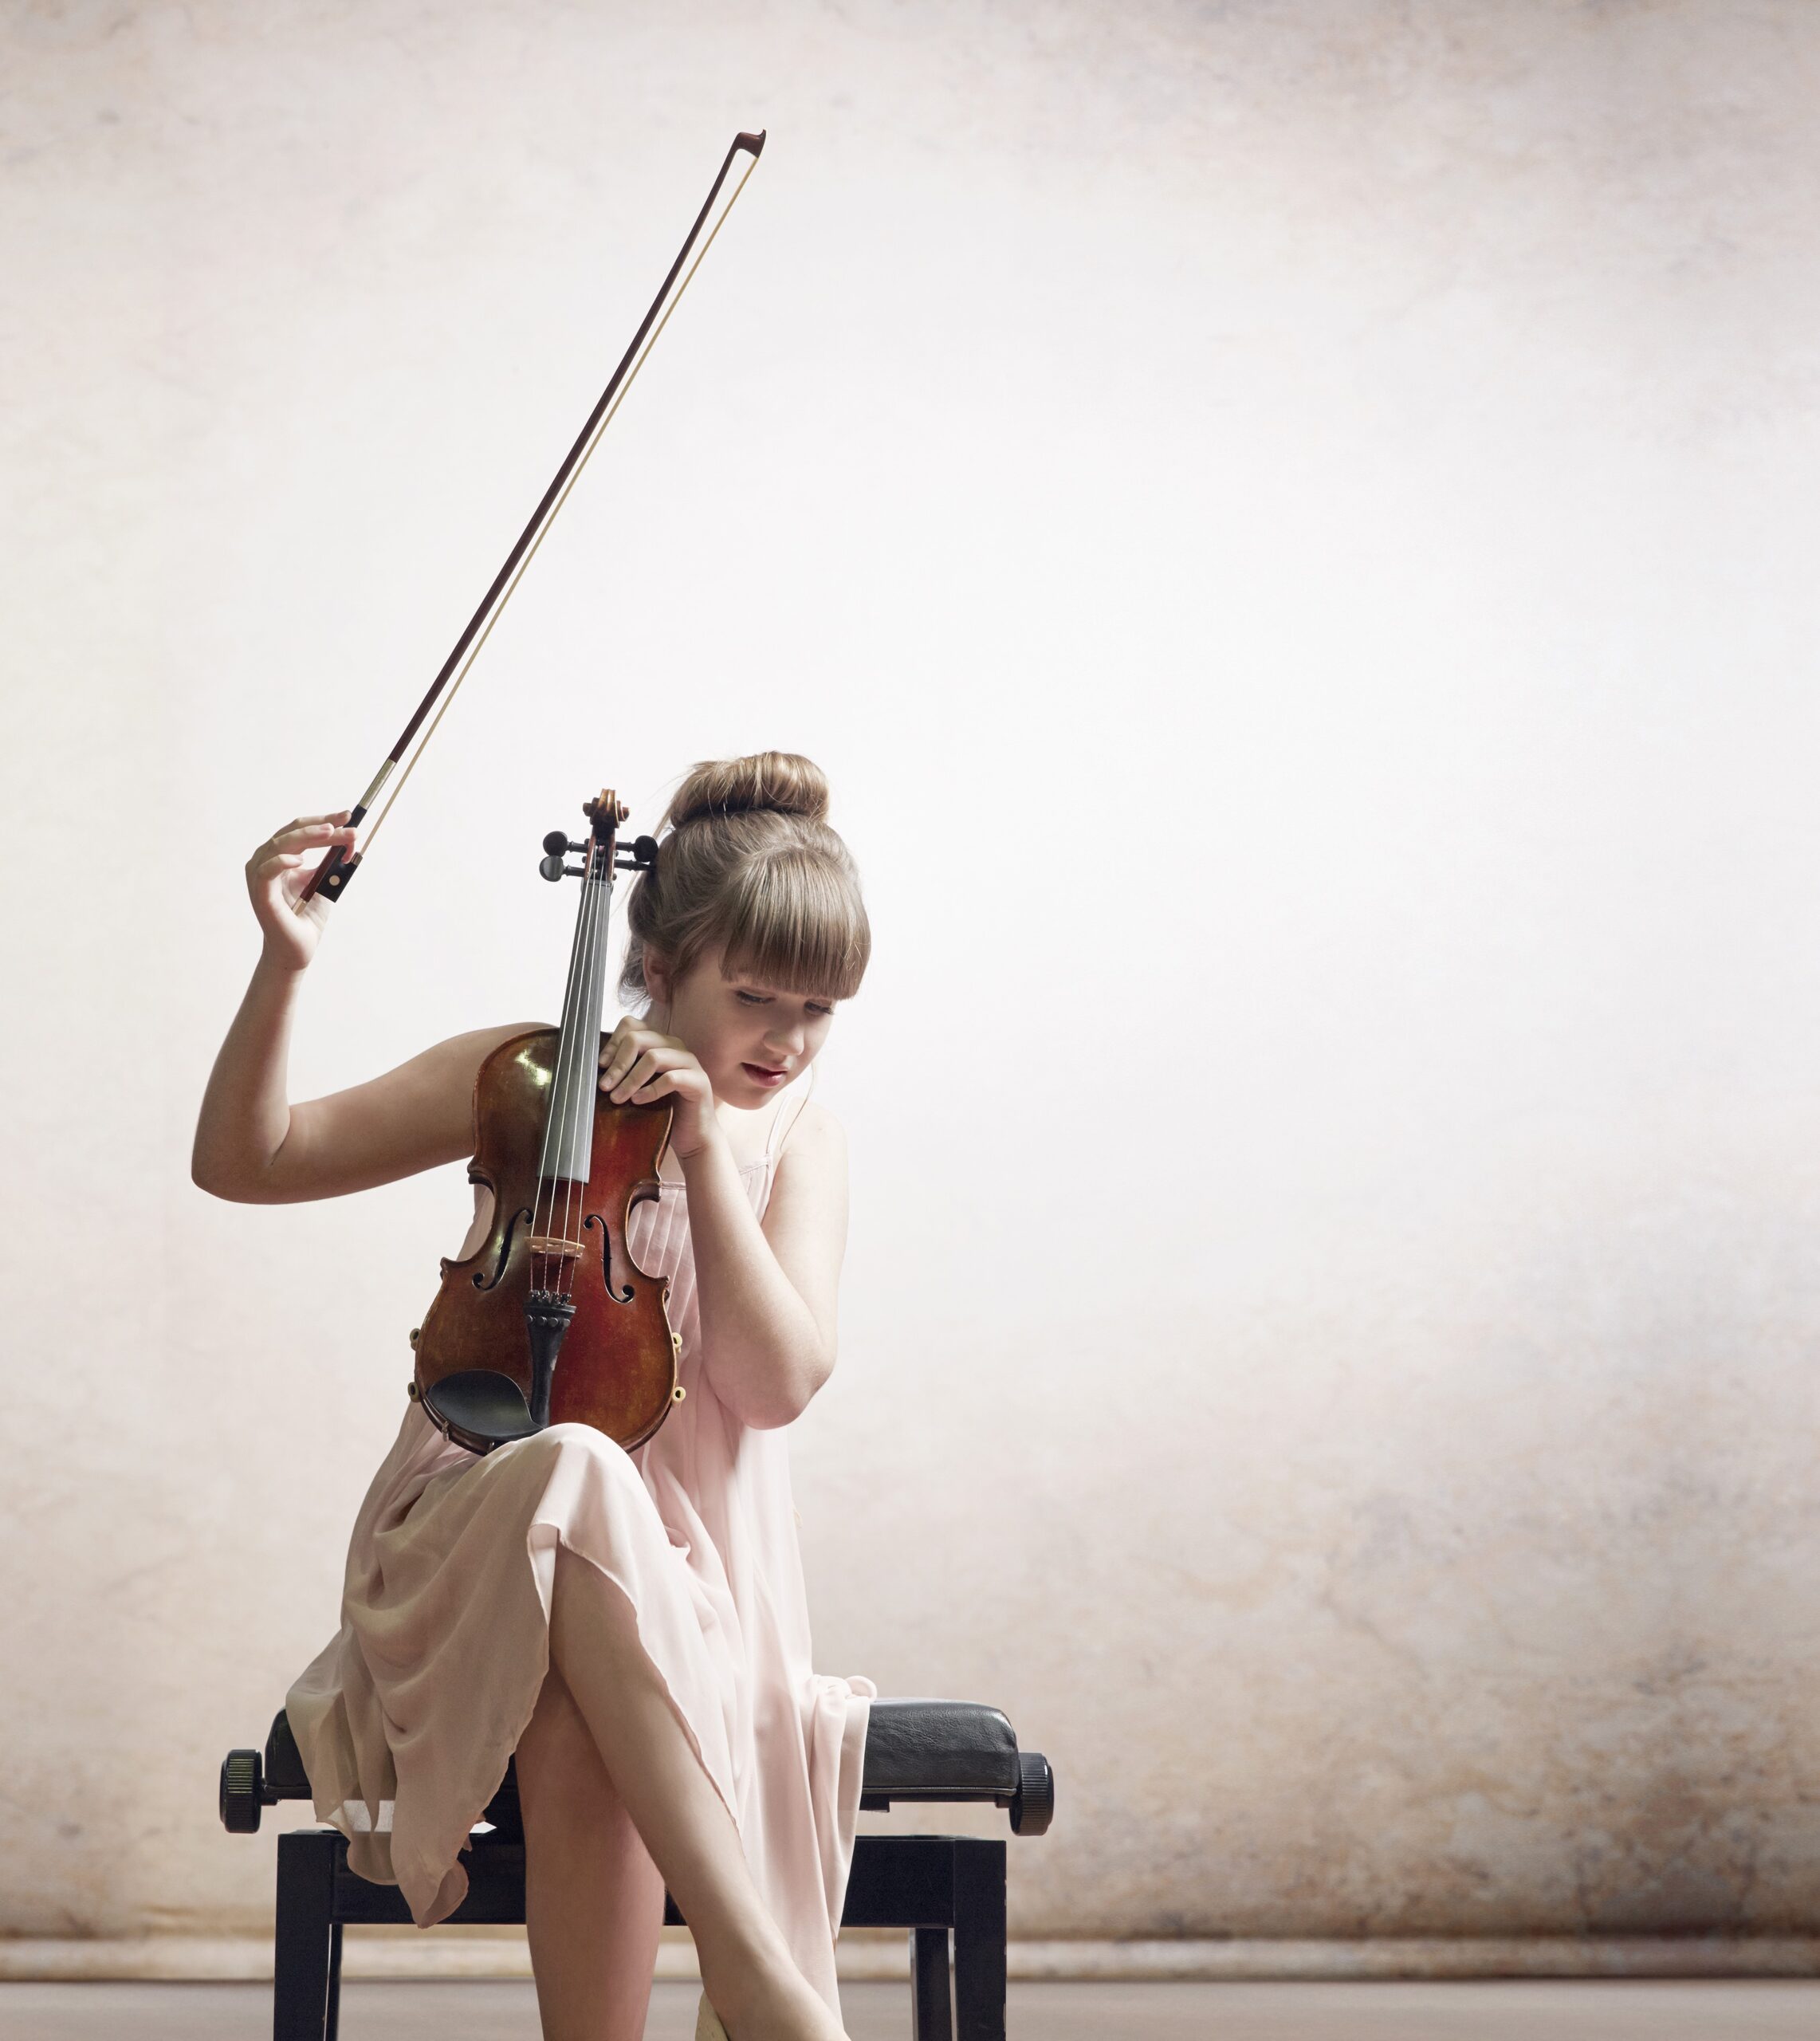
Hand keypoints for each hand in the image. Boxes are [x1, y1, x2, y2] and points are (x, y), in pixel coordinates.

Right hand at [245, 812, 356, 971]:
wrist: (298, 950)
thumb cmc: (307, 917)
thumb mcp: (324, 883)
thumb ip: (332, 862)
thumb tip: (351, 839)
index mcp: (281, 857)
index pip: (300, 830)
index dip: (324, 820)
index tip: (349, 816)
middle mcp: (266, 862)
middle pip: (291, 833)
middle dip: (322, 826)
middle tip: (347, 824)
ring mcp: (260, 877)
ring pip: (279, 845)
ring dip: (307, 837)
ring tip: (330, 833)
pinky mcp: (260, 894)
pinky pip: (265, 871)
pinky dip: (281, 862)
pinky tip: (299, 861)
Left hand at [598, 1018, 718, 1158]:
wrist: (693, 1135)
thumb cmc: (663, 1110)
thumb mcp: (638, 1086)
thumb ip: (624, 1071)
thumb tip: (595, 1067)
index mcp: (659, 1042)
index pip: (632, 1025)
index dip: (613, 1043)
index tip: (600, 1066)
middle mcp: (675, 1046)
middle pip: (639, 1038)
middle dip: (618, 1063)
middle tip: (605, 1086)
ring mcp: (689, 1062)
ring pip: (653, 1057)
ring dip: (630, 1079)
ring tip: (618, 1098)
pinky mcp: (699, 1081)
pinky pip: (671, 1078)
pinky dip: (650, 1090)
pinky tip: (638, 1101)